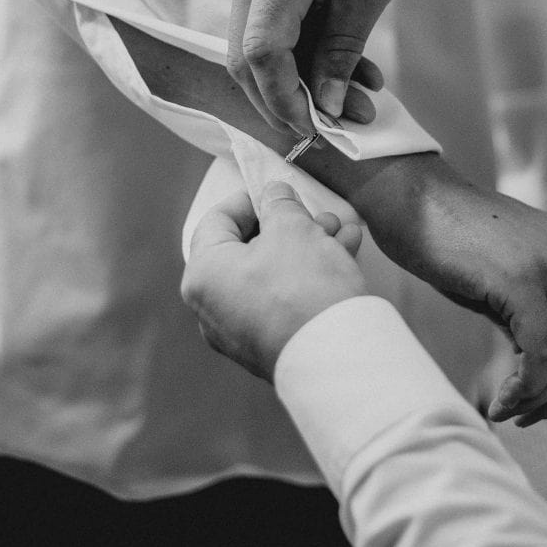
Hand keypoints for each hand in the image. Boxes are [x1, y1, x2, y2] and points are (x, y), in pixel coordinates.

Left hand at [182, 182, 367, 380]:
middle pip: (248, 250)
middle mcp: (213, 307)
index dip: (249, 198)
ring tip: (340, 231)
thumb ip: (279, 204)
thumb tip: (274, 195)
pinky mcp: (270, 346)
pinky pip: (284, 300)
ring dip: (307, 247)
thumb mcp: (291, 228)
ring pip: (272, 275)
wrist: (334, 356)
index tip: (276, 190)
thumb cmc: (302, 286)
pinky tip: (343, 255)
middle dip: (288, 225)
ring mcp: (240, 332)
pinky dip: (308, 277)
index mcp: (203, 275)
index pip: (217, 221)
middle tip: (316, 214)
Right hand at [228, 0, 422, 133]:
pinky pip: (279, 34)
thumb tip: (322, 108)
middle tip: (337, 127)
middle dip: (289, 100)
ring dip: (307, 83)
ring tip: (362, 103)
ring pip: (263, 52)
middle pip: (247, 60)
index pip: (259, 54)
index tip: (317, 131)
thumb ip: (340, 53)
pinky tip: (357, 76)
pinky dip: (312, 59)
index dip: (283, 100)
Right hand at [349, 154, 546, 428]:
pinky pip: (539, 352)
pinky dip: (523, 388)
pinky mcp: (518, 280)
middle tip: (530, 419)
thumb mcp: (504, 279)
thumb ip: (536, 317)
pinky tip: (501, 401)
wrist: (409, 197)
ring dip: (539, 400)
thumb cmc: (448, 240)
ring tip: (511, 411)